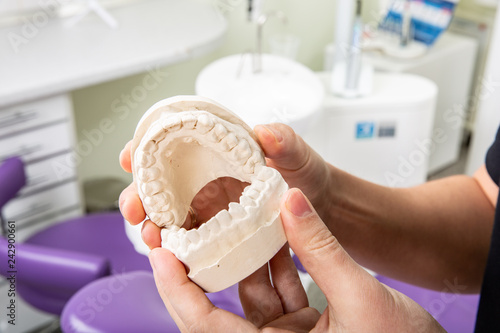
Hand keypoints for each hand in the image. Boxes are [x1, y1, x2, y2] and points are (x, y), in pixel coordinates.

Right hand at [119, 123, 331, 248]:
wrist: (320, 206)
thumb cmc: (306, 174)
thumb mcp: (297, 154)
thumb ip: (284, 141)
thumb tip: (264, 132)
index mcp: (217, 151)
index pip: (171, 145)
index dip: (145, 149)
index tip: (131, 156)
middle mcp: (206, 177)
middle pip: (159, 184)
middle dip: (139, 196)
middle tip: (136, 209)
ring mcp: (209, 206)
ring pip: (169, 215)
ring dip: (153, 226)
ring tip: (153, 237)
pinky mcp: (218, 232)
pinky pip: (190, 239)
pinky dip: (177, 247)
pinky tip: (172, 255)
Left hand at [149, 188, 444, 331]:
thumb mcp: (362, 297)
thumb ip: (322, 250)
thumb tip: (292, 204)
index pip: (203, 324)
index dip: (176, 287)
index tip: (161, 252)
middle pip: (218, 307)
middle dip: (202, 266)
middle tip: (186, 228)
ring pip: (252, 292)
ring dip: (248, 255)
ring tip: (239, 218)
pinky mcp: (304, 327)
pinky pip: (279, 291)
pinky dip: (278, 263)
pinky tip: (278, 234)